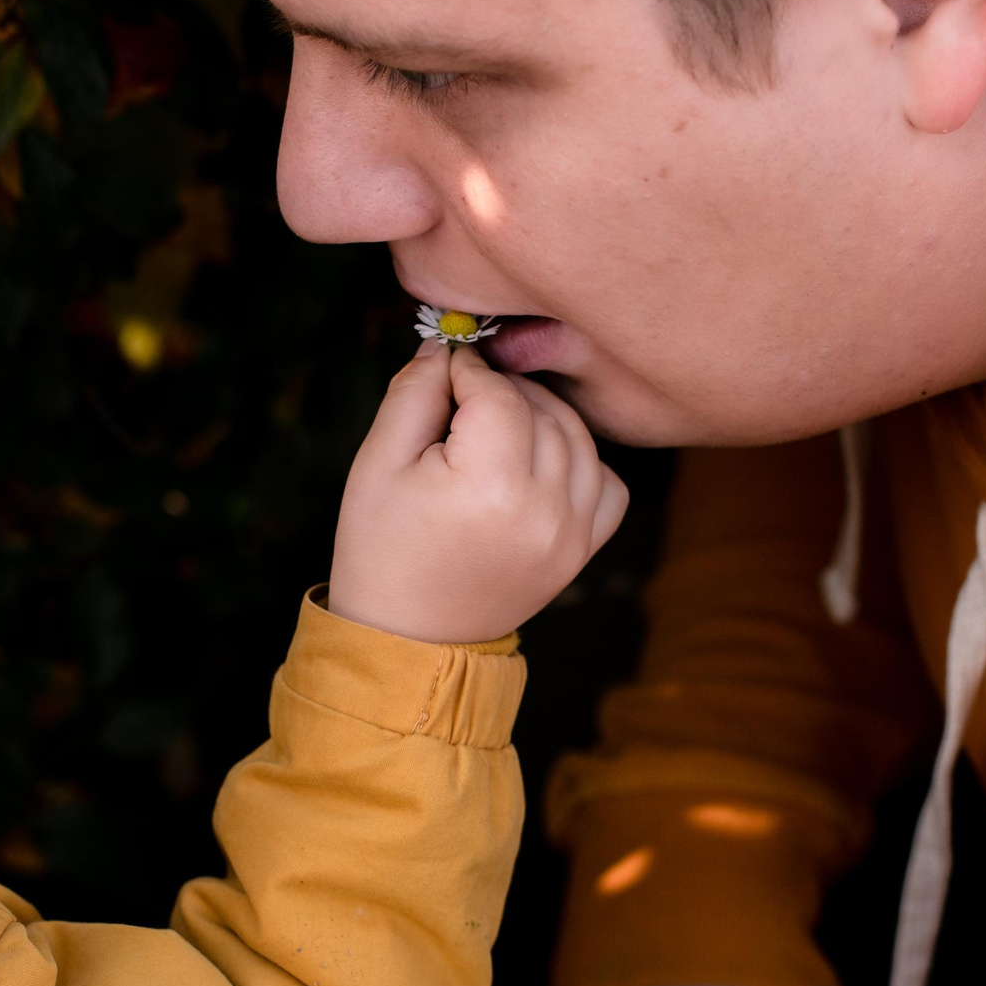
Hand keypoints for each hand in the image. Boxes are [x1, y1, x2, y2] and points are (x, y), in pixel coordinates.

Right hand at [328, 342, 627, 642]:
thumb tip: (447, 347)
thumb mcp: (378, 462)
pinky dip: (581, 462)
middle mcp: (544, 510)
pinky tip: (538, 465)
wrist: (408, 637)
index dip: (469, 371)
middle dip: (504, 391)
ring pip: (580, 438)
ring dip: (543, 417)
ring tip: (497, 426)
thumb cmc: (382, 547)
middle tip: (463, 398)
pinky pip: (607, 484)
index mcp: (491, 487)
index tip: (444, 371)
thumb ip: (414, 393)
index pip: (499, 393)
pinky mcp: (581, 552)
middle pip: (543, 410)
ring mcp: (571, 535)